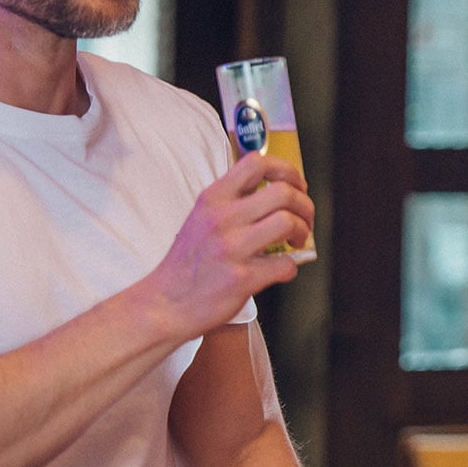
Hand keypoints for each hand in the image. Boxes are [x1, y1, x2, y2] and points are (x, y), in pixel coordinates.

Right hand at [140, 154, 314, 339]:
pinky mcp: (241, 278)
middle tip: (304, 219)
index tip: (296, 186)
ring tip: (297, 241)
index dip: (286, 170)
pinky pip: (285, 265)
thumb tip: (278, 195)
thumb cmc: (187, 263)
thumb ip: (233, 203)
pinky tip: (280, 270)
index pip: (256, 162)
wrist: (163, 304)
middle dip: (304, 204)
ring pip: (287, 222)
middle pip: (283, 192)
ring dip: (302, 231)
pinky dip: (290, 267)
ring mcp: (231, 248)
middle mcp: (221, 218)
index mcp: (212, 199)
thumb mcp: (201, 219)